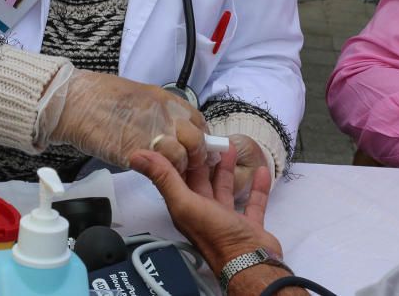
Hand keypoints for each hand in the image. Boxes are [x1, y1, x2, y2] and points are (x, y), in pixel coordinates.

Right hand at [46, 70, 207, 172]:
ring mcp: (153, 134)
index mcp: (168, 101)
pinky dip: (159, 173)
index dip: (200, 138)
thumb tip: (172, 127)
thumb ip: (161, 112)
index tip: (196, 147)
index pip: (199, 123)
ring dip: (178, 168)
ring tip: (170, 172)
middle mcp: (166, 116)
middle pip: (197, 141)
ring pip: (182, 157)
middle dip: (196, 157)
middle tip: (188, 164)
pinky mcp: (136, 153)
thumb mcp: (141, 96)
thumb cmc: (102, 96)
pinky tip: (152, 172)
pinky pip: (158, 167)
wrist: (77, 101)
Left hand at [129, 146, 282, 273]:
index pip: (177, 178)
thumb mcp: (186, 203)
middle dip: (202, 160)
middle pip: (201, 181)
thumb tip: (136, 156)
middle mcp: (204, 213)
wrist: (250, 262)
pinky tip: (261, 170)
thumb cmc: (216, 233)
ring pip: (224, 189)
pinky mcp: (248, 224)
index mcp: (185, 208)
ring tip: (229, 147)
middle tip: (207, 136)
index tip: (181, 136)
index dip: (178, 158)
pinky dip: (257, 187)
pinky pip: (252, 201)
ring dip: (226, 169)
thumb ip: (164, 178)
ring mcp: (227, 219)